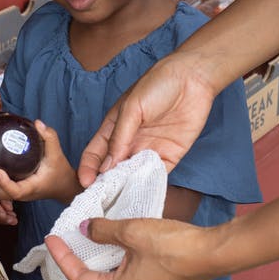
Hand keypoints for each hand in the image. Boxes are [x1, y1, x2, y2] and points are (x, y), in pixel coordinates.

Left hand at [0, 120, 81, 204]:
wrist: (63, 187)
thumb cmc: (60, 172)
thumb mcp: (57, 154)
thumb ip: (49, 137)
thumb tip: (37, 123)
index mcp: (31, 187)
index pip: (15, 191)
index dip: (5, 183)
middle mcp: (20, 193)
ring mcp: (15, 193)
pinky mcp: (12, 189)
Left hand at [45, 217, 220, 279]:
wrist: (214, 253)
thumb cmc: (175, 245)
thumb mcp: (133, 231)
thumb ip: (104, 230)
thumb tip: (86, 229)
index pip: (80, 279)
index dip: (63, 259)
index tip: (52, 240)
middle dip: (77, 268)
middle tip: (66, 247)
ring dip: (99, 267)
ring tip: (91, 245)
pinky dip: (118, 267)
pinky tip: (121, 250)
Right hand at [78, 51, 217, 185]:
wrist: (193, 79)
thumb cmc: (158, 85)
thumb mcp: (132, 107)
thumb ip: (119, 137)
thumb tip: (107, 166)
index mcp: (114, 127)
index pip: (96, 152)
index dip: (88, 167)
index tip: (85, 182)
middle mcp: (129, 141)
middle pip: (112, 168)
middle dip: (105, 183)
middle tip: (101, 199)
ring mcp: (149, 149)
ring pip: (132, 175)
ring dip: (126, 186)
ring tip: (120, 200)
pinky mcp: (169, 155)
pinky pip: (156, 175)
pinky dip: (148, 184)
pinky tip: (142, 193)